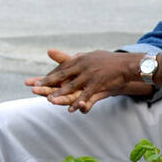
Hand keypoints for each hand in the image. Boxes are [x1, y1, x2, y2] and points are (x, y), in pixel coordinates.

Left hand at [25, 48, 152, 112]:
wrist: (126, 64)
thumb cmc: (107, 61)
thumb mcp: (89, 56)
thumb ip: (72, 58)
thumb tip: (54, 52)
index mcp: (79, 59)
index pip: (61, 69)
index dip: (48, 76)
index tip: (36, 82)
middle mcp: (82, 66)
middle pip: (61, 76)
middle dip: (47, 83)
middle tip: (34, 89)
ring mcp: (90, 75)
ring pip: (72, 86)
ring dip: (60, 94)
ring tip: (50, 101)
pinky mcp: (98, 84)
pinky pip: (87, 95)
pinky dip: (79, 102)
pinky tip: (72, 109)